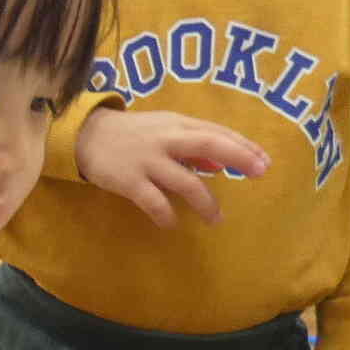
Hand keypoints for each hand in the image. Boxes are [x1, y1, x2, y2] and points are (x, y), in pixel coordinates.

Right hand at [75, 106, 271, 228]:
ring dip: (205, 202)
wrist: (85, 136)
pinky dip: (166, 214)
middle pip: (209, 145)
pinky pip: (153, 201)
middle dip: (238, 157)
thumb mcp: (164, 131)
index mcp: (177, 124)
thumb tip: (223, 165)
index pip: (217, 133)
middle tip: (259, 174)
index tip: (264, 162)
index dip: (243, 146)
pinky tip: (172, 224)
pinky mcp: (129, 180)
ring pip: (185, 181)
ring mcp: (147, 160)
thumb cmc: (132, 135)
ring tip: (215, 220)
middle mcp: (166, 140)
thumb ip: (192, 145)